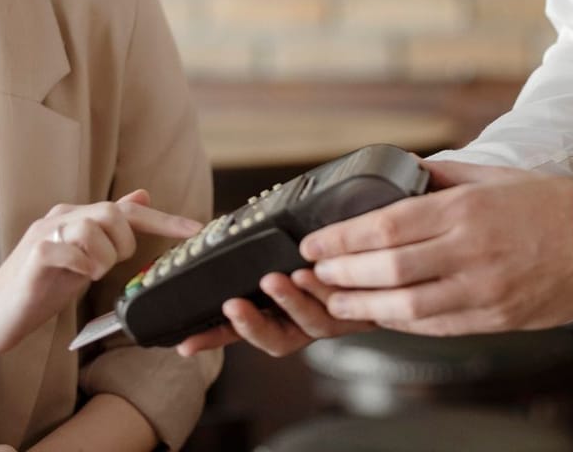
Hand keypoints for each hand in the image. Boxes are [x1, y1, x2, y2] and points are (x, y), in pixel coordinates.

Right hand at [0, 189, 200, 356]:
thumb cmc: (39, 289)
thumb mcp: (83, 260)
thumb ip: (109, 232)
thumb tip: (143, 197)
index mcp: (75, 218)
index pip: (127, 210)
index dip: (165, 219)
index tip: (197, 230)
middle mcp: (61, 218)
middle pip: (112, 212)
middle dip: (123, 243)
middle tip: (108, 267)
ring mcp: (45, 234)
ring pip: (93, 225)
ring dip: (101, 256)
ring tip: (89, 275)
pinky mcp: (34, 255)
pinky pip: (69, 248)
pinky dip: (82, 264)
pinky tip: (78, 276)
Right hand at [174, 266, 372, 358]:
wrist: (387, 254)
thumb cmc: (328, 251)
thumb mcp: (285, 252)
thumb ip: (258, 250)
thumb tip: (219, 229)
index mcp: (281, 315)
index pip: (240, 332)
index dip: (213, 339)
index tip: (185, 343)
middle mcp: (305, 324)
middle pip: (275, 341)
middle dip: (251, 324)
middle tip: (234, 305)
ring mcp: (333, 318)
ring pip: (311, 322)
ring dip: (291, 301)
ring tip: (279, 278)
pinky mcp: (362, 308)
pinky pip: (342, 303)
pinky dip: (326, 288)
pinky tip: (315, 268)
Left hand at [300, 160, 572, 335]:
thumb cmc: (551, 205)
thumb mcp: (494, 175)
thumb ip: (444, 176)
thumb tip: (402, 172)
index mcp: (466, 209)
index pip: (387, 225)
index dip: (342, 237)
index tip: (315, 242)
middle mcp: (470, 250)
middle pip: (388, 267)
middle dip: (341, 272)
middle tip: (314, 272)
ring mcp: (483, 289)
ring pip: (406, 305)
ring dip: (363, 304)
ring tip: (336, 299)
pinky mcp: (495, 317)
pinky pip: (436, 326)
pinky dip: (402, 323)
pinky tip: (381, 315)